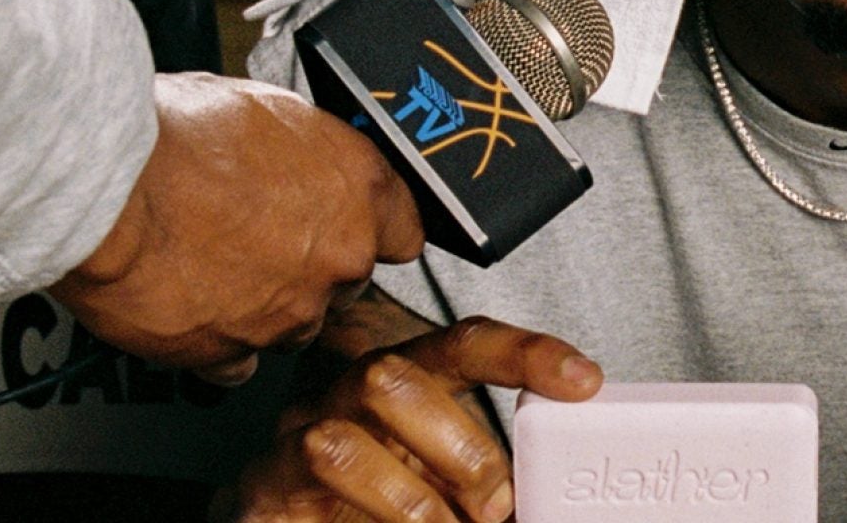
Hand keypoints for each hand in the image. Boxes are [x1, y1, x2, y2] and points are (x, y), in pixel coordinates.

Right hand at [48, 73, 424, 383]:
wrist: (105, 187)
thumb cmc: (175, 135)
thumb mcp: (266, 107)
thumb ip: (304, 147)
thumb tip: (301, 151)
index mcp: (360, 190)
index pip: (404, 230)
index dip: (374, 228)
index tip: (356, 227)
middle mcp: (337, 258)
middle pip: (346, 279)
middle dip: (310, 264)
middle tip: (258, 235)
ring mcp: (287, 312)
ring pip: (294, 322)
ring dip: (265, 303)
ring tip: (213, 263)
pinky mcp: (228, 352)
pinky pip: (237, 359)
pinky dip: (217, 341)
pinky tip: (191, 305)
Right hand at [228, 318, 603, 522]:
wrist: (289, 500)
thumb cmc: (385, 472)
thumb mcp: (447, 460)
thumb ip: (490, 465)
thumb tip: (552, 494)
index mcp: (409, 371)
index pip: (467, 341)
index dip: (525, 353)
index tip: (582, 381)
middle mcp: (348, 391)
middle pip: (393, 379)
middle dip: (458, 447)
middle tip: (494, 505)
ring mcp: (299, 436)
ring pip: (340, 446)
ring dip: (407, 501)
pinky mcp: (263, 491)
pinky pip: (304, 505)